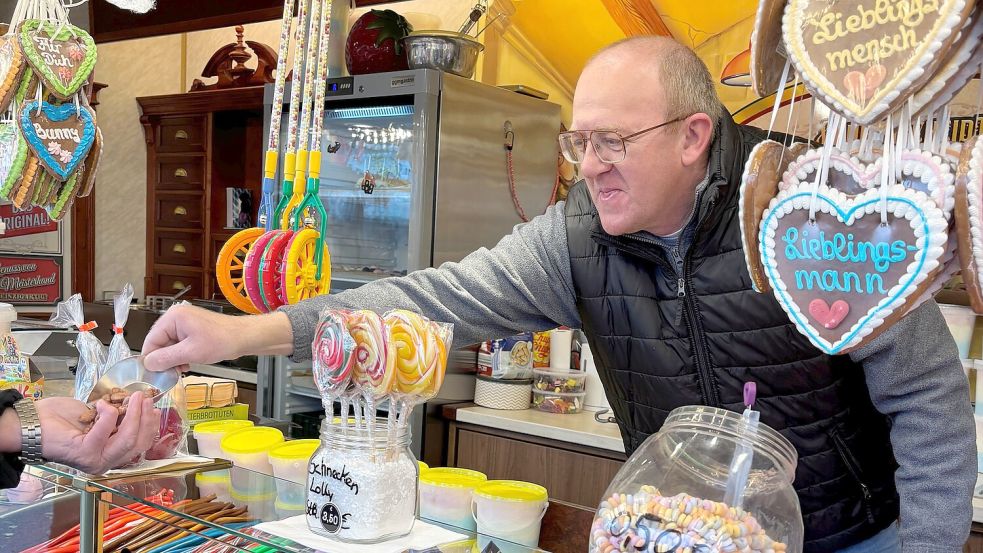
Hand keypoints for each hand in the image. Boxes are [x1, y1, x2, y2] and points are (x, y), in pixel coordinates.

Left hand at [36, 393, 160, 473]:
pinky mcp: (85, 452)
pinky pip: (107, 430)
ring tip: (132, 396)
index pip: (140, 445)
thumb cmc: (62, 420)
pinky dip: (108, 413)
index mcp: (110, 456)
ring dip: (133, 414)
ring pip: (127, 438)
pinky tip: (100, 404)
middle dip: (145, 417)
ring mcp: (95, 460)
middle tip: (144, 397)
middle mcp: (104, 463)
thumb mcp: (98, 418)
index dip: (151, 425)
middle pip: (138, 443)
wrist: (33, 423)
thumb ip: (118, 420)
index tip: (154, 406)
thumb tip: (140, 407)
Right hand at [142, 304, 292, 371]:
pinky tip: (188, 363)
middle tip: (173, 373)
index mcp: (172, 318)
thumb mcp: (190, 353)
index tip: (155, 374)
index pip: (151, 341)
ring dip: (173, 359)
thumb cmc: (221, 342)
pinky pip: (179, 344)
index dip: (151, 359)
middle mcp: (176, 317)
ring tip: (183, 368)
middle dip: (165, 360)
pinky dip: (181, 355)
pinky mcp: (192, 330)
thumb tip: (148, 364)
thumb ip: (166, 358)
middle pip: (159, 343)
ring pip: (169, 346)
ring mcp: (184, 323)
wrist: (244, 338)